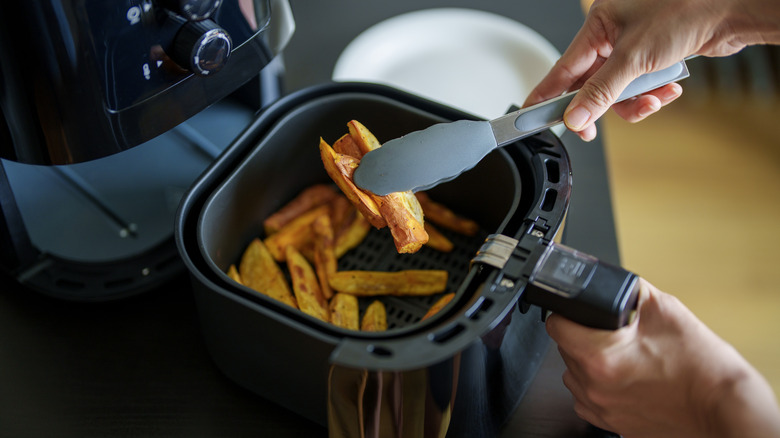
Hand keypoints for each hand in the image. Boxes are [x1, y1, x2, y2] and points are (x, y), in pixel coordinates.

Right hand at [524, 0, 779, 140]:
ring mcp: (633, 47)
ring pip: (617, 91)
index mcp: (598, 25)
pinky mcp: (653, 58)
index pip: (562, 68)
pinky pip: (638, 88)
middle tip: (592, 128)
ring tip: (652, 99)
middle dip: (601, 105)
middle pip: (590, 85)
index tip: (530, 116)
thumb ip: (601, 92)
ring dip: (634, 102)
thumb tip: (576, 115)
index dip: (545, 95)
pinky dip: (652, 94)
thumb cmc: (686, 11)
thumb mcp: (634, 58)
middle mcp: (613, 35)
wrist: (734, 9)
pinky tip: (668, 89)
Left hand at [546, 279, 779, 437]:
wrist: (723, 408)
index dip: (566, 312)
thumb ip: (629, 291)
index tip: (578, 311)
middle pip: (565, 349)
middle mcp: (594, 386)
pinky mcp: (612, 423)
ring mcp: (602, 408)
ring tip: (622, 356)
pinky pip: (588, 399)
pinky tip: (622, 377)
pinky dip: (598, 386)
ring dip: (589, 362)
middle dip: (584, 336)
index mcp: (600, 356)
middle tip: (614, 334)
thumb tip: (609, 281)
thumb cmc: (702, 369)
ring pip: (574, 375)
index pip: (555, 325)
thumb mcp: (664, 309)